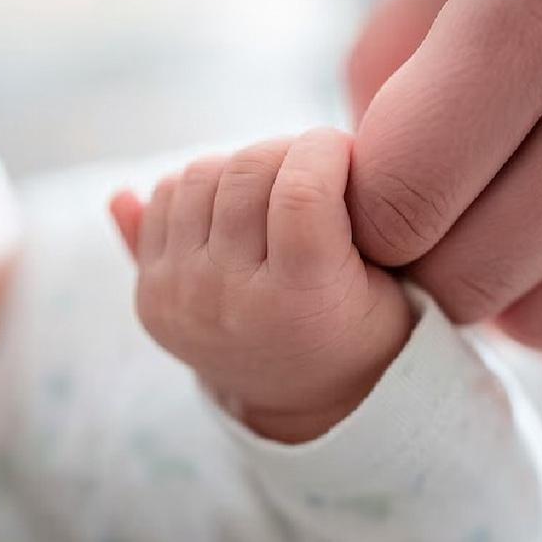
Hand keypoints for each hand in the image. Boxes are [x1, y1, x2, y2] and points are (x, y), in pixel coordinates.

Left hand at [111, 130, 411, 443]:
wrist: (299, 401)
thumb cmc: (358, 329)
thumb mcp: (392, 288)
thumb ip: (365, 217)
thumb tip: (301, 140)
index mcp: (301, 300)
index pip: (302, 191)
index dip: (325, 151)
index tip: (344, 156)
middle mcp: (230, 299)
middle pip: (246, 172)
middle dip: (287, 150)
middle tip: (312, 170)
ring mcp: (181, 296)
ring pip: (199, 174)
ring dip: (243, 167)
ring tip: (275, 193)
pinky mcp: (150, 294)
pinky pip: (164, 197)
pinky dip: (203, 188)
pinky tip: (237, 213)